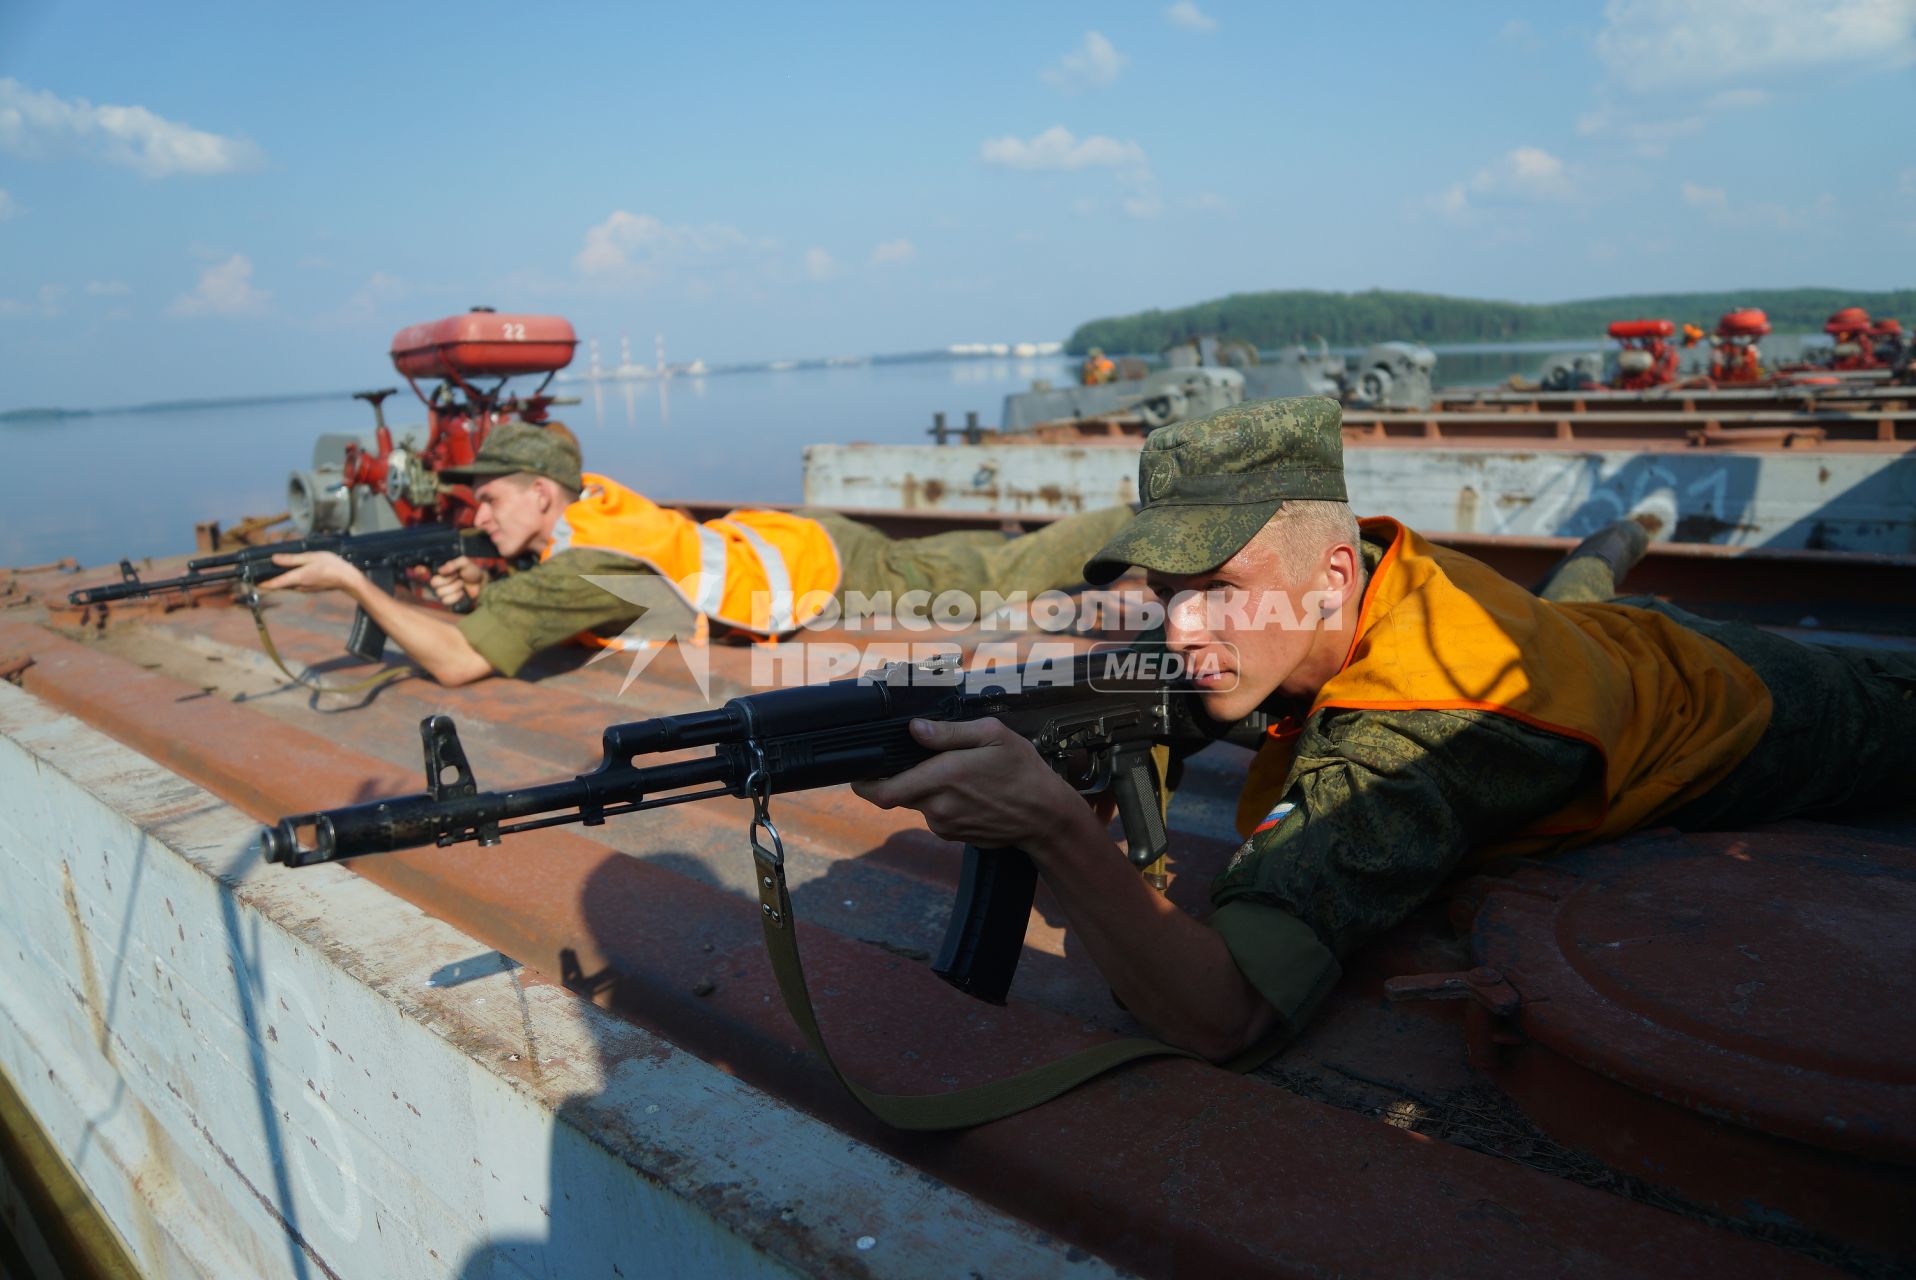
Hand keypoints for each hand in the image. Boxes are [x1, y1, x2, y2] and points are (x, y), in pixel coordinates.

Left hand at [262, 551, 362, 593]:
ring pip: (288, 584)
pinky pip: (296, 584)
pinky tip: (294, 571)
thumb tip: (274, 559)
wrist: (348, 579)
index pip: (274, 583)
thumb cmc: (331, 566)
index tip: (251, 582)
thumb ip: (291, 559)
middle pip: (279, 584)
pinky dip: (291, 579)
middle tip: (260, 572)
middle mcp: (299, 586)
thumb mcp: (311, 557)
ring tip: (275, 570)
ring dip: (281, 579)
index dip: (262, 584)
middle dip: (270, 579)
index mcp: (297, 578)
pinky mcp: (311, 588)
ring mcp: (305, 588)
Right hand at [429, 555, 485, 607]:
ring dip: (454, 588)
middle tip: (459, 578)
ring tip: (462, 585)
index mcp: (441, 574)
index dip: (444, 576)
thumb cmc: (472, 572)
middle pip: (434, 585)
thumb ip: (452, 564)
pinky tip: (462, 593)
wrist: (481, 584)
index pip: (433, 578)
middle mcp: (440, 583)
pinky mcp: (449, 601)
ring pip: (440, 593)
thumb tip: (440, 571)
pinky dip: (456, 596)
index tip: (455, 573)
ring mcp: (444, 593)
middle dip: (449, 581)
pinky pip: (446, 601)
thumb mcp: (464, 562)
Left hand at [851, 718, 1098, 854]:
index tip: (858, 773)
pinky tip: (969, 792)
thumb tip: (914, 729)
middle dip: (903, 776)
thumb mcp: (992, 736)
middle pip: (899, 793)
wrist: (1045, 817)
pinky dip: (942, 801)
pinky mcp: (952, 835)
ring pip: (918, 802)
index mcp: (943, 777)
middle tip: (924, 760)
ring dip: (926, 788)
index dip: (864, 784)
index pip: (884, 791)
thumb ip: (948, 733)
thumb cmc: (1023, 771)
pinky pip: (935, 814)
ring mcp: (944, 824)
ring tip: (960, 774)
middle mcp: (938, 805)